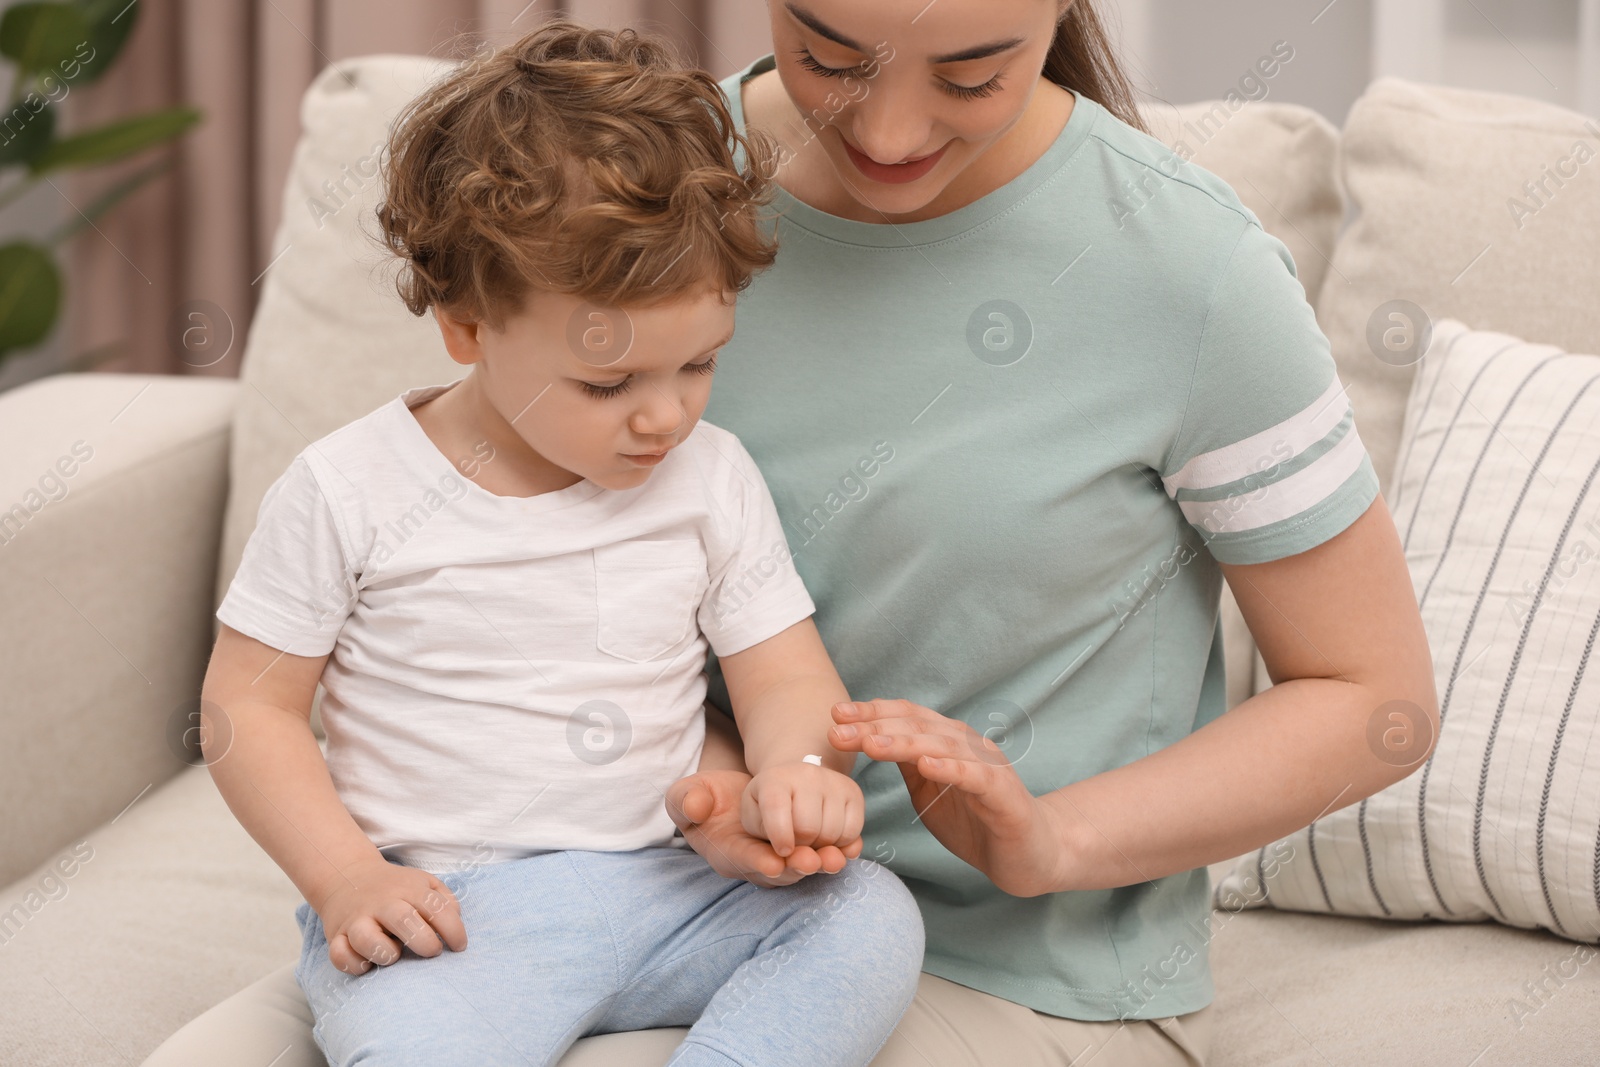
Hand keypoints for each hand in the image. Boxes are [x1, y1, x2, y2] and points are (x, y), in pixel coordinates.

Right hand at [312, 857, 467, 974]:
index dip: (453, 930)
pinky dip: (354, 964)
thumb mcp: (424, 884)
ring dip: (385, 952)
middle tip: (432, 951)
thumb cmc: (395, 889)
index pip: (436, 908)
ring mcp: (356, 919)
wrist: (348, 876)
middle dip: (423, 941)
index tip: (459, 946)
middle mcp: (381, 903)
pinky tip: (368, 963)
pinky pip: (339, 955)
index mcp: (408, 890)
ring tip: (394, 954)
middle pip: (403, 919)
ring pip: (366, 939)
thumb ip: (445, 901)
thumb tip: (455, 923)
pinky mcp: (336, 936)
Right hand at [666, 768, 858, 886]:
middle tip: (812, 860)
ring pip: (803, 867)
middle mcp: (756, 862)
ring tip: (835, 858)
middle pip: (779, 870)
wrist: (733, 799)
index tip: (773, 863)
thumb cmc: (705, 797)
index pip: (742, 860)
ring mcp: (781, 859)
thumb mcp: (686, 795)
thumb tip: (695, 806)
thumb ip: (686, 800)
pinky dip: (837, 852)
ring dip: (820, 863)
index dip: (757, 862)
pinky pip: (821, 857)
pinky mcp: (801, 851)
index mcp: (726, 851)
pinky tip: (851, 847)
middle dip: (796, 867)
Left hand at [740, 761, 864, 859]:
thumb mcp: (755, 827)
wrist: (793, 783)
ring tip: (810, 837)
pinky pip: (852, 832)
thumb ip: (767, 849)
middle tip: (795, 841)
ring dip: (821, 847)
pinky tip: (828, 836)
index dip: (779, 836)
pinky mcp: (853, 791)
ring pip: (832, 833)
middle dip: (801, 846)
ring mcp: (833, 781)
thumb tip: (811, 862)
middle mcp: (805, 774)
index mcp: (773, 780)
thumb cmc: (768, 811)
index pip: (776, 809)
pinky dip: (841, 844)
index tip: (782, 850)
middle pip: (808, 828)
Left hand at [829, 699, 1072, 897]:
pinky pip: (975, 776)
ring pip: (941, 746)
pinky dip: (951, 768)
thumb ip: (906, 766)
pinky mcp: (1004, 794)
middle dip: (874, 726)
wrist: (1028, 856)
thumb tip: (867, 740)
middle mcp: (968, 745)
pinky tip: (926, 765)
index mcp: (948, 742)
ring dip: (903, 743)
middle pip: (917, 727)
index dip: (871, 713)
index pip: (906, 718)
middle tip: (837, 729)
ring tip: (870, 744)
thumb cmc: (977, 822)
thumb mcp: (929, 792)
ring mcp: (987, 766)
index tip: (835, 715)